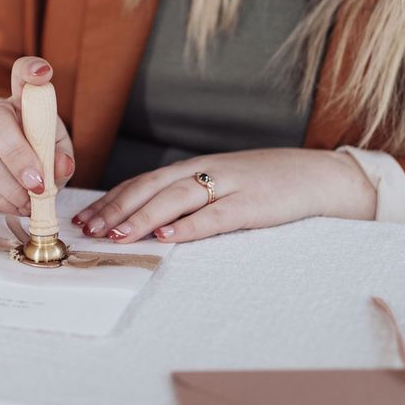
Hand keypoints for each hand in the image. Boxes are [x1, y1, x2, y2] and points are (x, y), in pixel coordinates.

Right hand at [0, 56, 74, 214]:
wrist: (0, 172)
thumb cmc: (33, 155)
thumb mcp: (53, 152)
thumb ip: (61, 156)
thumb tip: (62, 166)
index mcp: (20, 102)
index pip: (22, 75)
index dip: (31, 71)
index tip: (43, 73)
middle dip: (19, 158)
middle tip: (39, 185)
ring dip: (11, 187)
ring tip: (31, 202)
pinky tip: (16, 205)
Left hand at [72, 148, 375, 243]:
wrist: (319, 175)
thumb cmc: (264, 183)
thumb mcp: (220, 183)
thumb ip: (188, 197)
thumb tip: (148, 220)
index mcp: (194, 167)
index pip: (143, 182)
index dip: (112, 199)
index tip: (85, 219)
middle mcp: (205, 171)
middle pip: (152, 187)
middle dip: (116, 209)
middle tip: (89, 230)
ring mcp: (230, 185)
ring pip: (177, 198)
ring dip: (144, 217)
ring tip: (118, 235)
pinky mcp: (254, 203)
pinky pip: (216, 216)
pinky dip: (190, 226)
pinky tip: (168, 237)